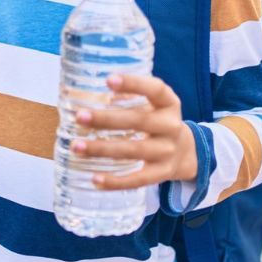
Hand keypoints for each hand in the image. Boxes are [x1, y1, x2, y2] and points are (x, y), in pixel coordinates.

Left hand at [72, 74, 197, 189]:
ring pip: (133, 150)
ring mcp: (167, 152)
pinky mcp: (161, 174)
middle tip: (80, 117)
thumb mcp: (154, 105)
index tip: (109, 80)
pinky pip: (137, 179)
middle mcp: (171, 126)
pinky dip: (115, 181)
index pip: (155, 89)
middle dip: (106, 119)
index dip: (133, 83)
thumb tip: (79, 91)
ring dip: (102, 148)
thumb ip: (128, 97)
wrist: (185, 153)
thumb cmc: (157, 122)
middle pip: (138, 121)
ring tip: (76, 146)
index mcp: (169, 104)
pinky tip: (95, 179)